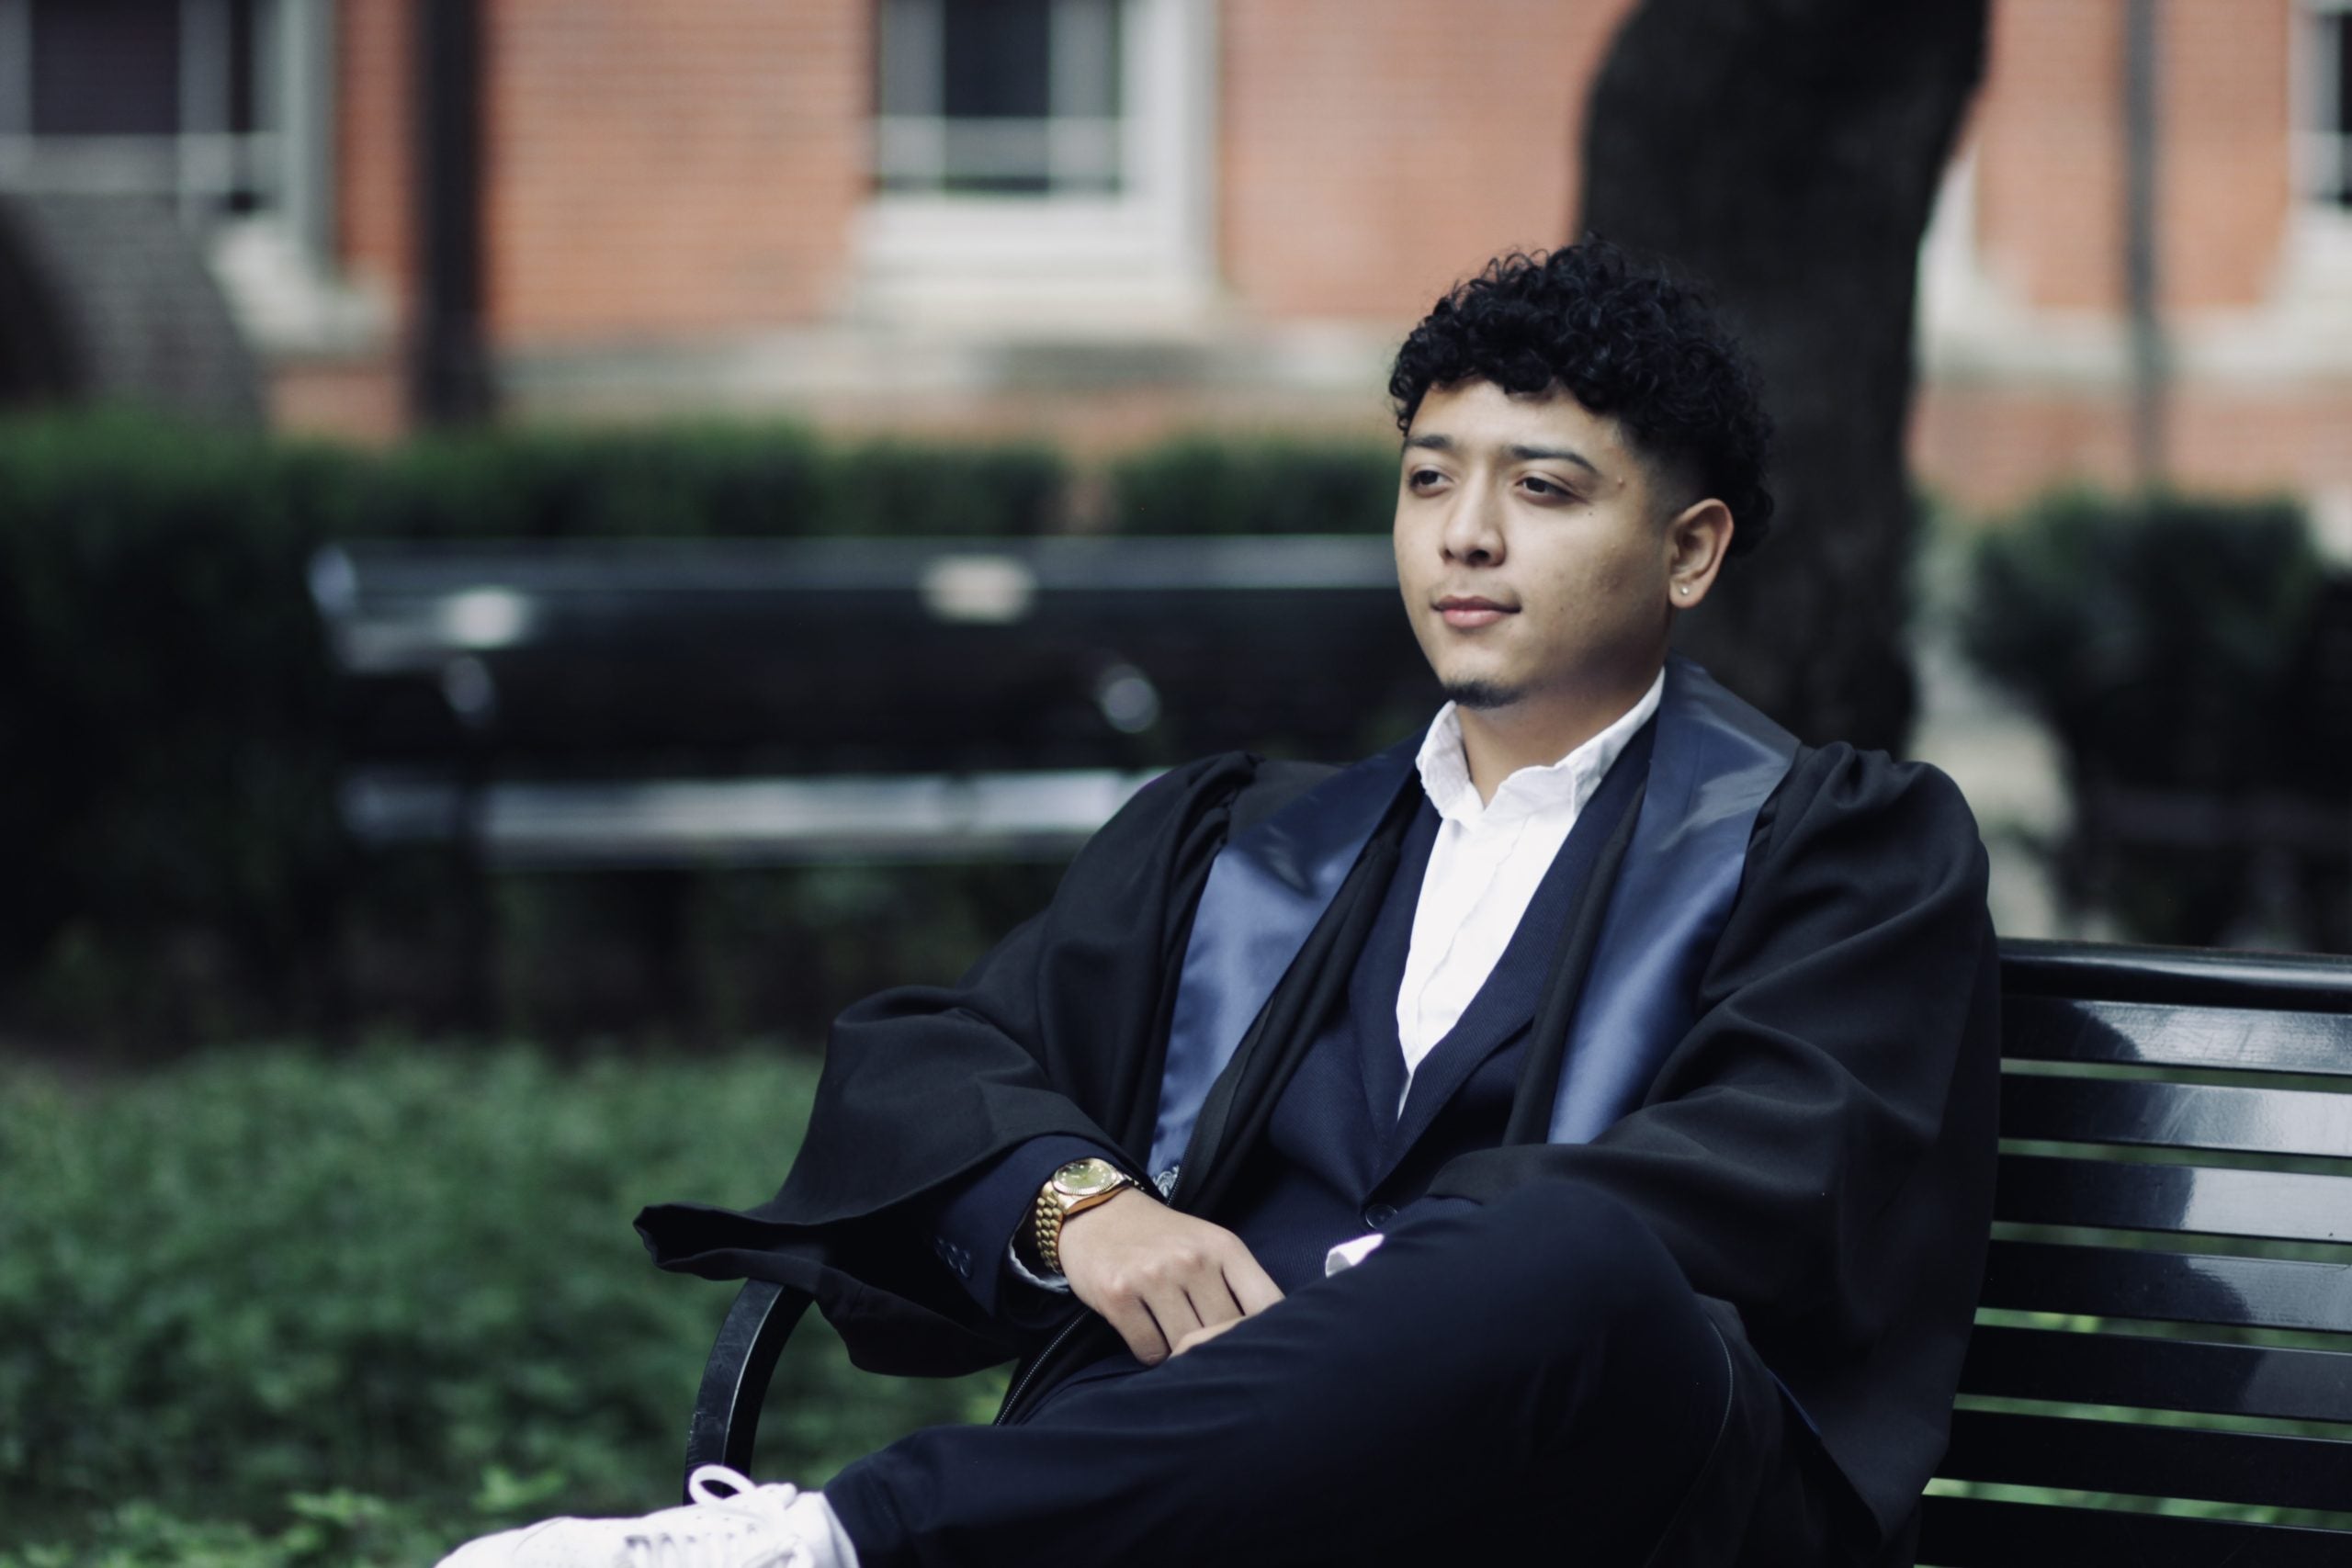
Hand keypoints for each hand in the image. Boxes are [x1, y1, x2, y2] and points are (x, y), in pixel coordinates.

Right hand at [1055, 1189, 1283, 1364]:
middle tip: (1204, 1347)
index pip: (1267, 1305)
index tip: (1258, 1348)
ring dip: (1181, 1353)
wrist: (1095, 1213)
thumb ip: (1238, 1284)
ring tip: (1172, 1335)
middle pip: (1223, 1333)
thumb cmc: (1162, 1238)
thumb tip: (1269, 1340)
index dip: (1268, 1336)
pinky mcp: (1118, 1295)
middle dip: (1215, 1347)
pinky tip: (1147, 1333)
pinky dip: (1151, 1353)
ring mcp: (1153, 1276)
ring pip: (1185, 1347)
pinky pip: (1149, 1351)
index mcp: (1224, 1247)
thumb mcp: (1209, 1245)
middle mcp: (1192, 1259)